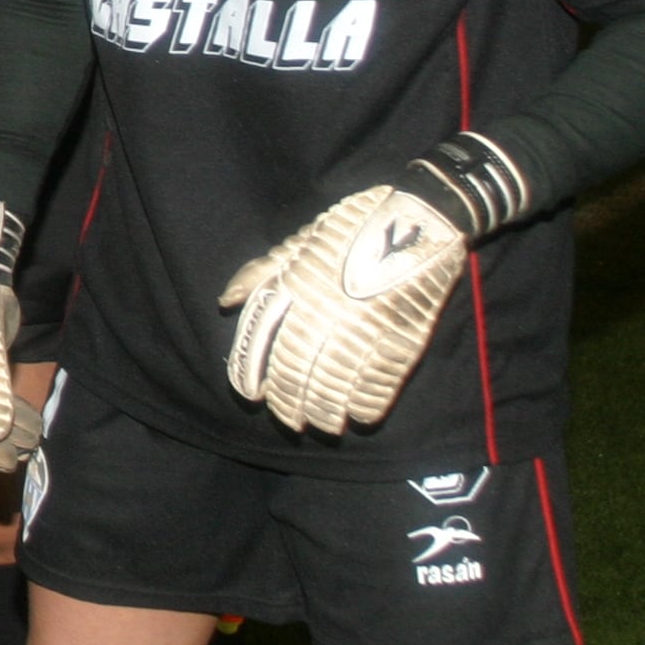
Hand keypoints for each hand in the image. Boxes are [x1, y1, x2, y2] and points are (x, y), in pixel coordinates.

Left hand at [220, 183, 467, 433]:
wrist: (419, 219)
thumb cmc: (354, 227)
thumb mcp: (301, 242)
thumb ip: (262, 273)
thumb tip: (226, 303)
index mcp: (295, 287)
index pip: (263, 342)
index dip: (254, 375)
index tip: (252, 396)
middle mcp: (324, 311)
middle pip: (297, 370)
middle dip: (290, 403)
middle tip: (290, 421)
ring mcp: (364, 327)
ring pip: (335, 384)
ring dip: (326, 412)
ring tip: (323, 426)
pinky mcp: (402, 338)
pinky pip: (378, 383)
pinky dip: (366, 406)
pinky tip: (359, 418)